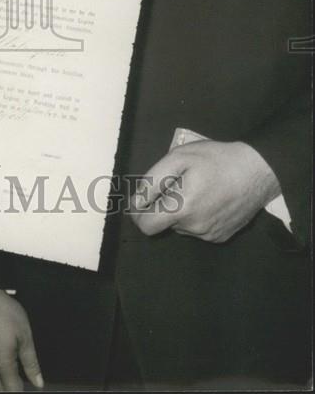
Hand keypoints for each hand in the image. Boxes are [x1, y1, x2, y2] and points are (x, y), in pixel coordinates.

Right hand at [0, 288, 42, 391]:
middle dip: (10, 389)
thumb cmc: (2, 312)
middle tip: (19, 382)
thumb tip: (38, 382)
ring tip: (10, 374)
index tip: (28, 389)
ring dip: (0, 380)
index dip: (21, 393)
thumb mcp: (24, 334)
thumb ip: (31, 362)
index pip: (12, 391)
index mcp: (3, 365)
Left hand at [130, 139, 280, 242]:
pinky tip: (208, 198)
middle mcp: (194, 228)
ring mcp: (210, 235)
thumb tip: (137, 201)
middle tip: (175, 185)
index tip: (142, 199)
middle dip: (162, 207)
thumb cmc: (216, 159)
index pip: (146, 226)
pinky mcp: (222, 236)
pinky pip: (198, 229)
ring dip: (180, 210)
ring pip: (181, 226)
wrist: (258, 170)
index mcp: (181, 209)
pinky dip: (196, 216)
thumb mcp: (179, 157)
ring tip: (196, 188)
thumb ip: (153, 181)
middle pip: (163, 223)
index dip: (138, 213)